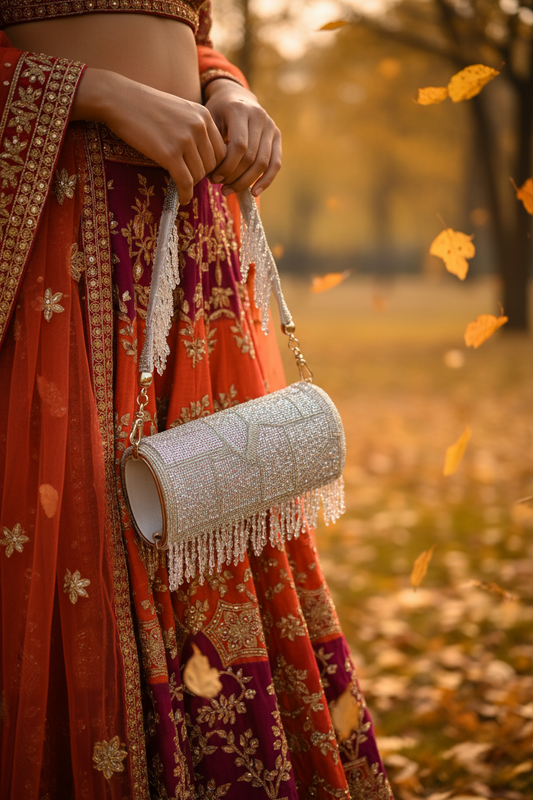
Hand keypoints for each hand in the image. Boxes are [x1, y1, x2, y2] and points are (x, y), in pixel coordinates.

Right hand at [71, 68, 226, 204]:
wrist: (120, 99)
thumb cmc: (146, 107)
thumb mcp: (180, 111)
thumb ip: (196, 128)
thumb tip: (204, 156)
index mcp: (204, 115)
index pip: (222, 151)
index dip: (214, 166)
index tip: (202, 171)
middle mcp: (199, 127)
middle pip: (212, 165)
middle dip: (202, 175)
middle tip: (189, 178)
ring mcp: (184, 140)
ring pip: (199, 175)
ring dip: (191, 183)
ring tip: (180, 183)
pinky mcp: (169, 154)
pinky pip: (186, 182)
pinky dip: (185, 194)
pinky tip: (182, 198)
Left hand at [204, 80, 281, 196]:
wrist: (235, 97)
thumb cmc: (217, 113)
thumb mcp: (210, 121)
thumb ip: (212, 144)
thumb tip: (211, 174)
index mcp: (240, 110)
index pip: (239, 146)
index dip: (227, 167)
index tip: (213, 179)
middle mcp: (259, 116)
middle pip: (251, 157)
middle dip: (234, 176)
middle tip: (220, 187)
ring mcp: (271, 126)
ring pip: (263, 163)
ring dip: (246, 181)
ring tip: (230, 190)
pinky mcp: (277, 136)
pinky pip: (276, 163)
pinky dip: (266, 180)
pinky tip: (254, 192)